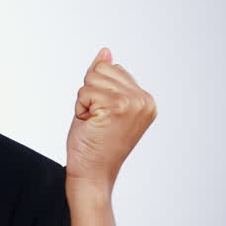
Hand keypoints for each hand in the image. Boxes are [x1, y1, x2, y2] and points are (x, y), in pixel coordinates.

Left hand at [65, 47, 155, 191]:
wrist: (92, 174)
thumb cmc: (95, 143)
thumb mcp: (101, 104)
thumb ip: (105, 78)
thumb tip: (105, 51)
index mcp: (145, 99)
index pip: (112, 69)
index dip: (97, 91)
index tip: (104, 116)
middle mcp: (144, 100)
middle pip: (101, 70)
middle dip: (90, 93)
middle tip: (97, 120)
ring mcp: (132, 102)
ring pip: (91, 79)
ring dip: (84, 101)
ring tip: (94, 123)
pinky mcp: (116, 106)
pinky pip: (85, 91)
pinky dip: (80, 108)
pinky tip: (90, 125)